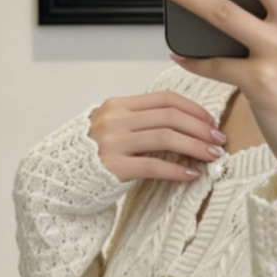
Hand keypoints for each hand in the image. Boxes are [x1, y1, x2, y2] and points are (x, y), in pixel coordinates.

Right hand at [88, 91, 226, 182]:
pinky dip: (177, 170)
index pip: (164, 99)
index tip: (211, 122)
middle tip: (218, 140)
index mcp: (118, 106)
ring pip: (165, 138)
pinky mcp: (113, 167)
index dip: (193, 109)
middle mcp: (115, 120)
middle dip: (200, 128)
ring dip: (195, 147)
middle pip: (169, 116)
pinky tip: (192, 175)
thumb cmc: (92, 155)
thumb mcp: (113, 128)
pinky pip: (153, 166)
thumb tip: (185, 124)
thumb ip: (141, 121)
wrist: (59, 177)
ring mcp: (112, 143)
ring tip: (212, 156)